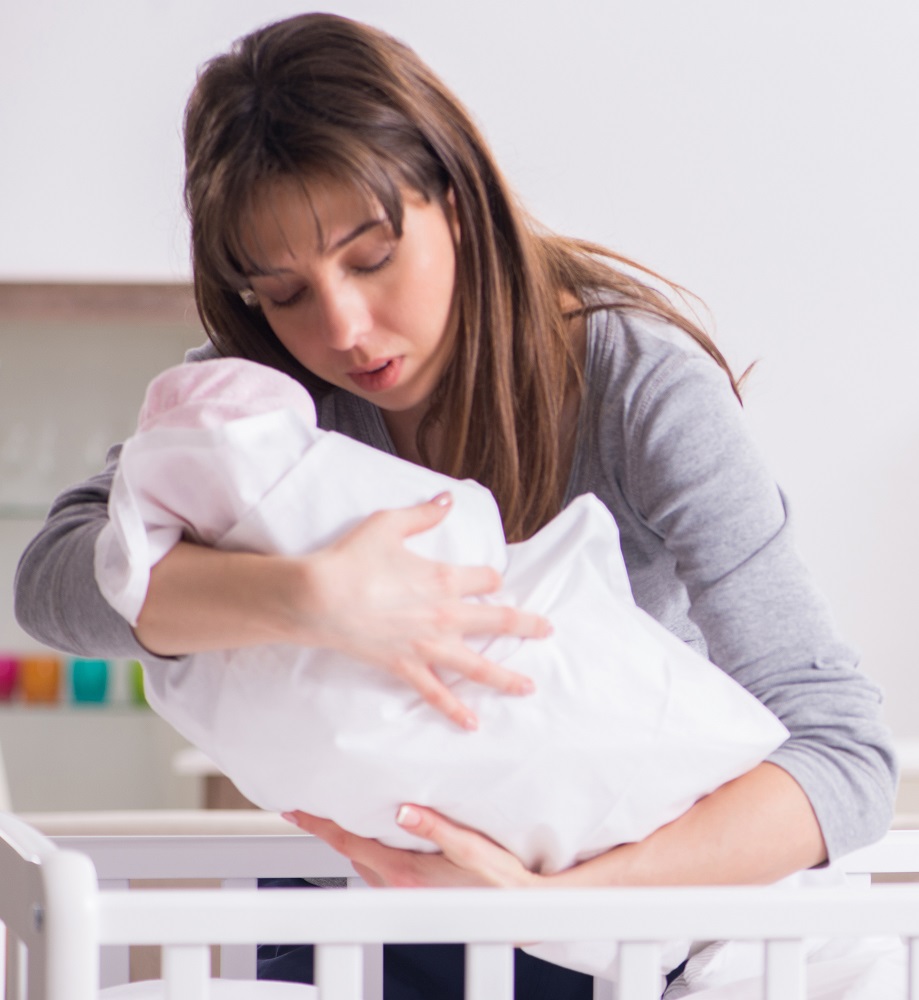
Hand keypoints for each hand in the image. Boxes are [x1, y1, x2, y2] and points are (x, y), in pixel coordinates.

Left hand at [282, 806, 540, 887]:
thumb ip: (435, 826)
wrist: (518, 908)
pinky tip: (380, 837)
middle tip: (312, 805)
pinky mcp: (416, 892)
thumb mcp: (470, 847)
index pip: (350, 843)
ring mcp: (406, 891)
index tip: (295, 810)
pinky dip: (369, 851)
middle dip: (330, 829)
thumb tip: (403, 810)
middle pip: (350, 852)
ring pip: (364, 862)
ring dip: (350, 841)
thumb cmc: (498, 878)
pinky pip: (380, 869)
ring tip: (342, 815)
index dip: (320, 825)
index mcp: (405, 871)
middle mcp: (399, 884)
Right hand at [297, 492, 550, 729]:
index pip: (486, 578)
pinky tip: (473, 724)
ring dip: (506, 677)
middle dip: (526, 625)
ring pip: (478, 667)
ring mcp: (428, 645)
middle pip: (498, 621)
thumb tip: (447, 497)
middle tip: (546, 630)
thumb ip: (423, 513)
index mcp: (445, 578)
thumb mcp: (388, 524)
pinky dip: (455, 711)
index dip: (491, 577)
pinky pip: (436, 694)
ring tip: (528, 687)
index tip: (492, 579)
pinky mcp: (406, 666)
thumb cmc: (352, 558)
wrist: (320, 597)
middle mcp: (445, 614)